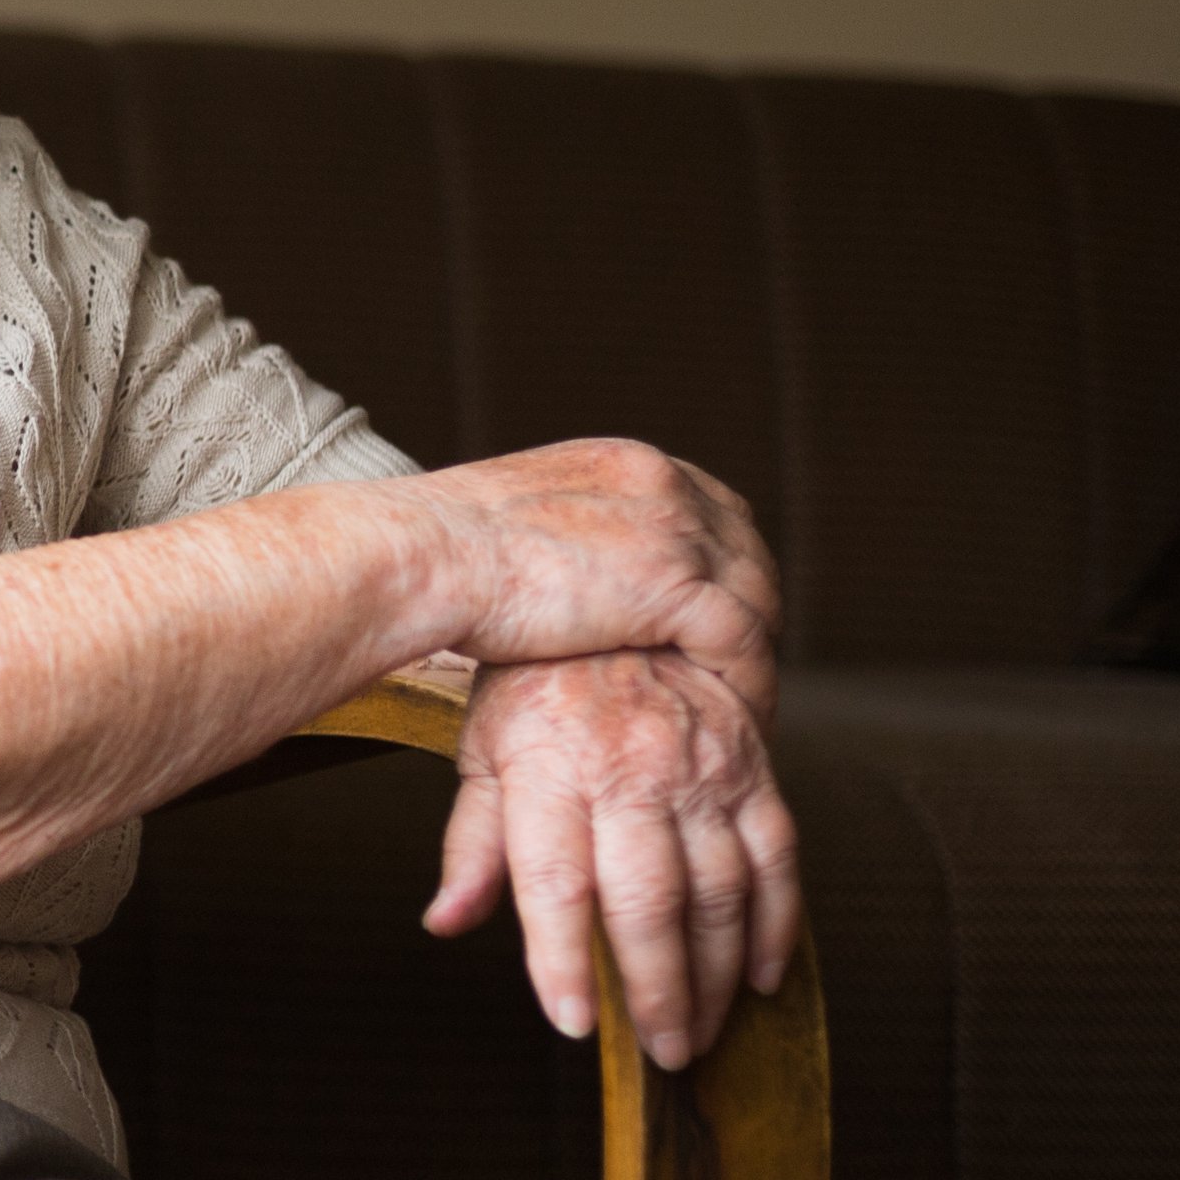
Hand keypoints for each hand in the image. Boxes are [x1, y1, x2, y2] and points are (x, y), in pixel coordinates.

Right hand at [407, 441, 781, 722]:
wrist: (423, 557)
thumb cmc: (439, 550)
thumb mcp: (519, 519)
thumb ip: (564, 533)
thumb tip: (558, 569)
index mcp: (627, 462)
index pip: (710, 511)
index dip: (718, 568)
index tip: (707, 618)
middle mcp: (665, 484)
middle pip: (746, 552)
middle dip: (748, 610)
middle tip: (737, 668)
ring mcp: (677, 531)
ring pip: (756, 599)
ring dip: (753, 654)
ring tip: (744, 703)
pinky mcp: (676, 586)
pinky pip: (744, 642)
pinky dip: (748, 683)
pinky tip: (738, 717)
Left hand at [426, 649, 801, 1068]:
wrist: (618, 604)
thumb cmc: (538, 689)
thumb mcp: (485, 754)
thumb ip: (472, 844)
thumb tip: (446, 922)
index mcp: (553, 773)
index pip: (555, 884)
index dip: (563, 960)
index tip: (574, 1024)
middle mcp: (630, 773)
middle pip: (648, 901)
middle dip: (660, 990)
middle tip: (665, 1052)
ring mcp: (700, 771)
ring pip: (720, 892)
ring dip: (719, 975)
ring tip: (703, 1032)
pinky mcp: (753, 768)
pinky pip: (778, 857)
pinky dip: (778, 924)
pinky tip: (764, 977)